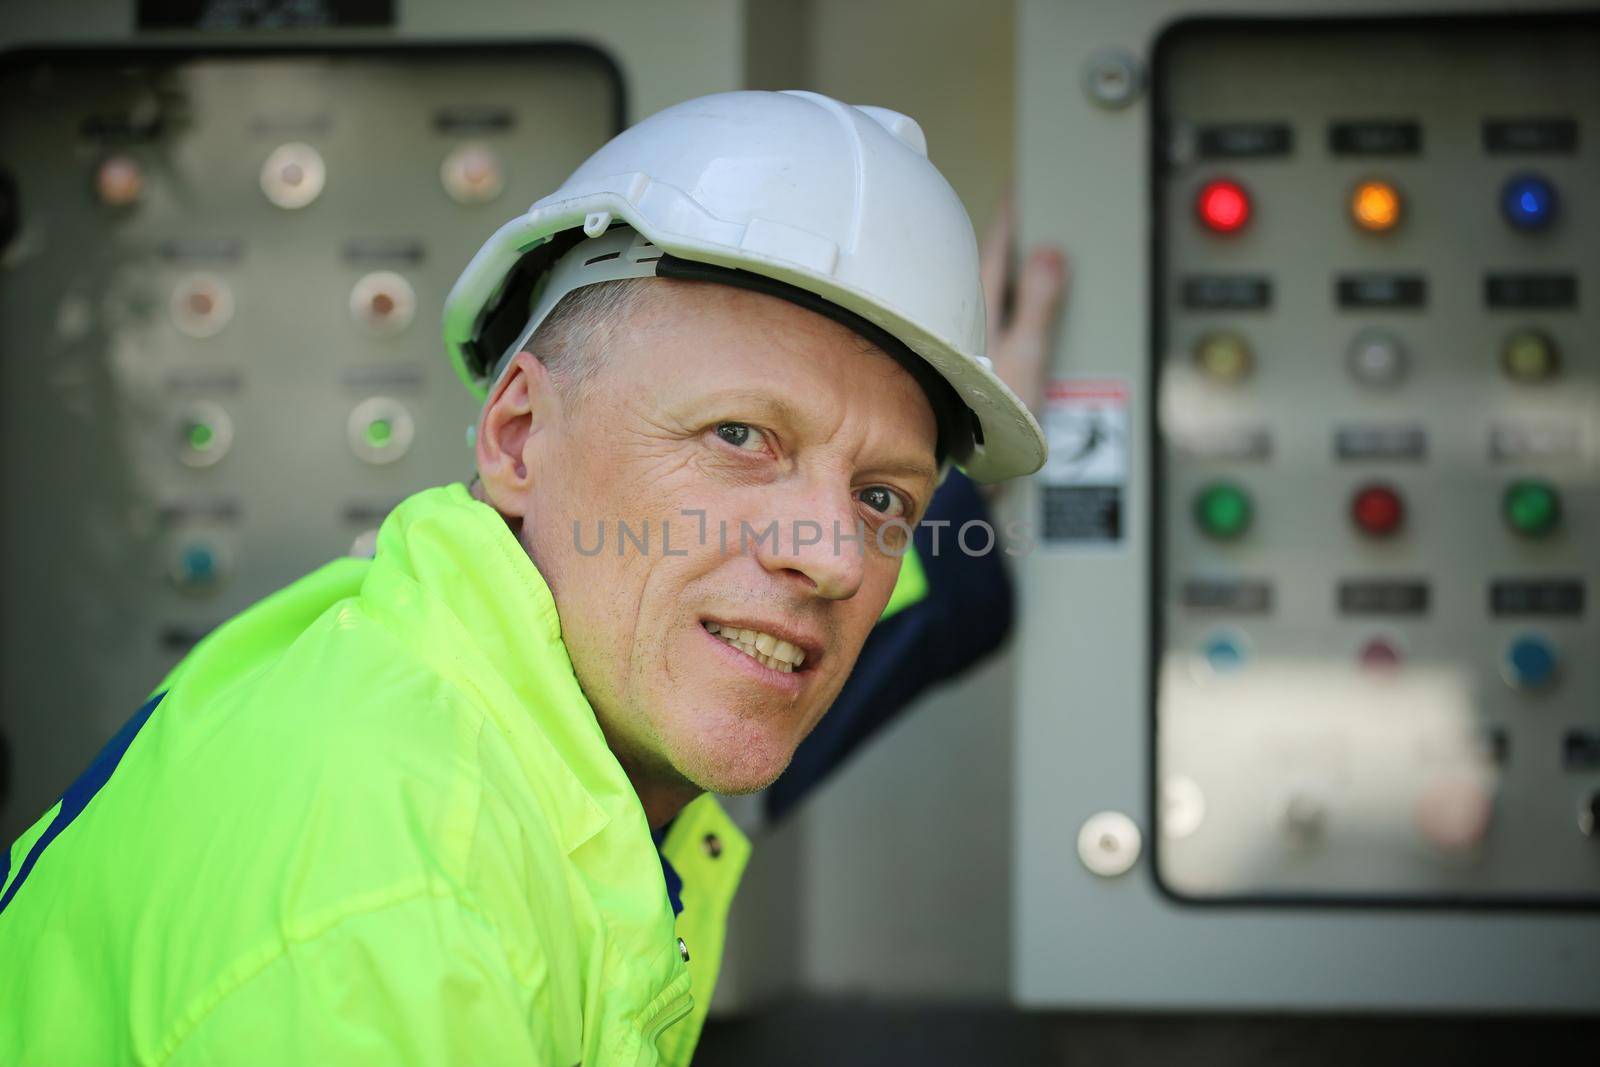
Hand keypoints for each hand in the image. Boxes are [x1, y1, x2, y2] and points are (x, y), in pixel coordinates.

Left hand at [979, 193, 1067, 417]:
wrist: (971, 470)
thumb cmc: (987, 415)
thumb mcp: (1026, 352)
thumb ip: (1038, 302)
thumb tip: (1049, 251)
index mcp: (978, 309)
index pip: (996, 250)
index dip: (1010, 219)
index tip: (1018, 189)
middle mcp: (965, 322)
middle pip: (987, 271)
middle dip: (1003, 245)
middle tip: (1019, 214)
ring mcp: (964, 345)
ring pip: (982, 298)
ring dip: (999, 278)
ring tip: (1015, 258)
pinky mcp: (967, 369)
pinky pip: (985, 324)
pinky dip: (999, 309)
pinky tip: (1001, 316)